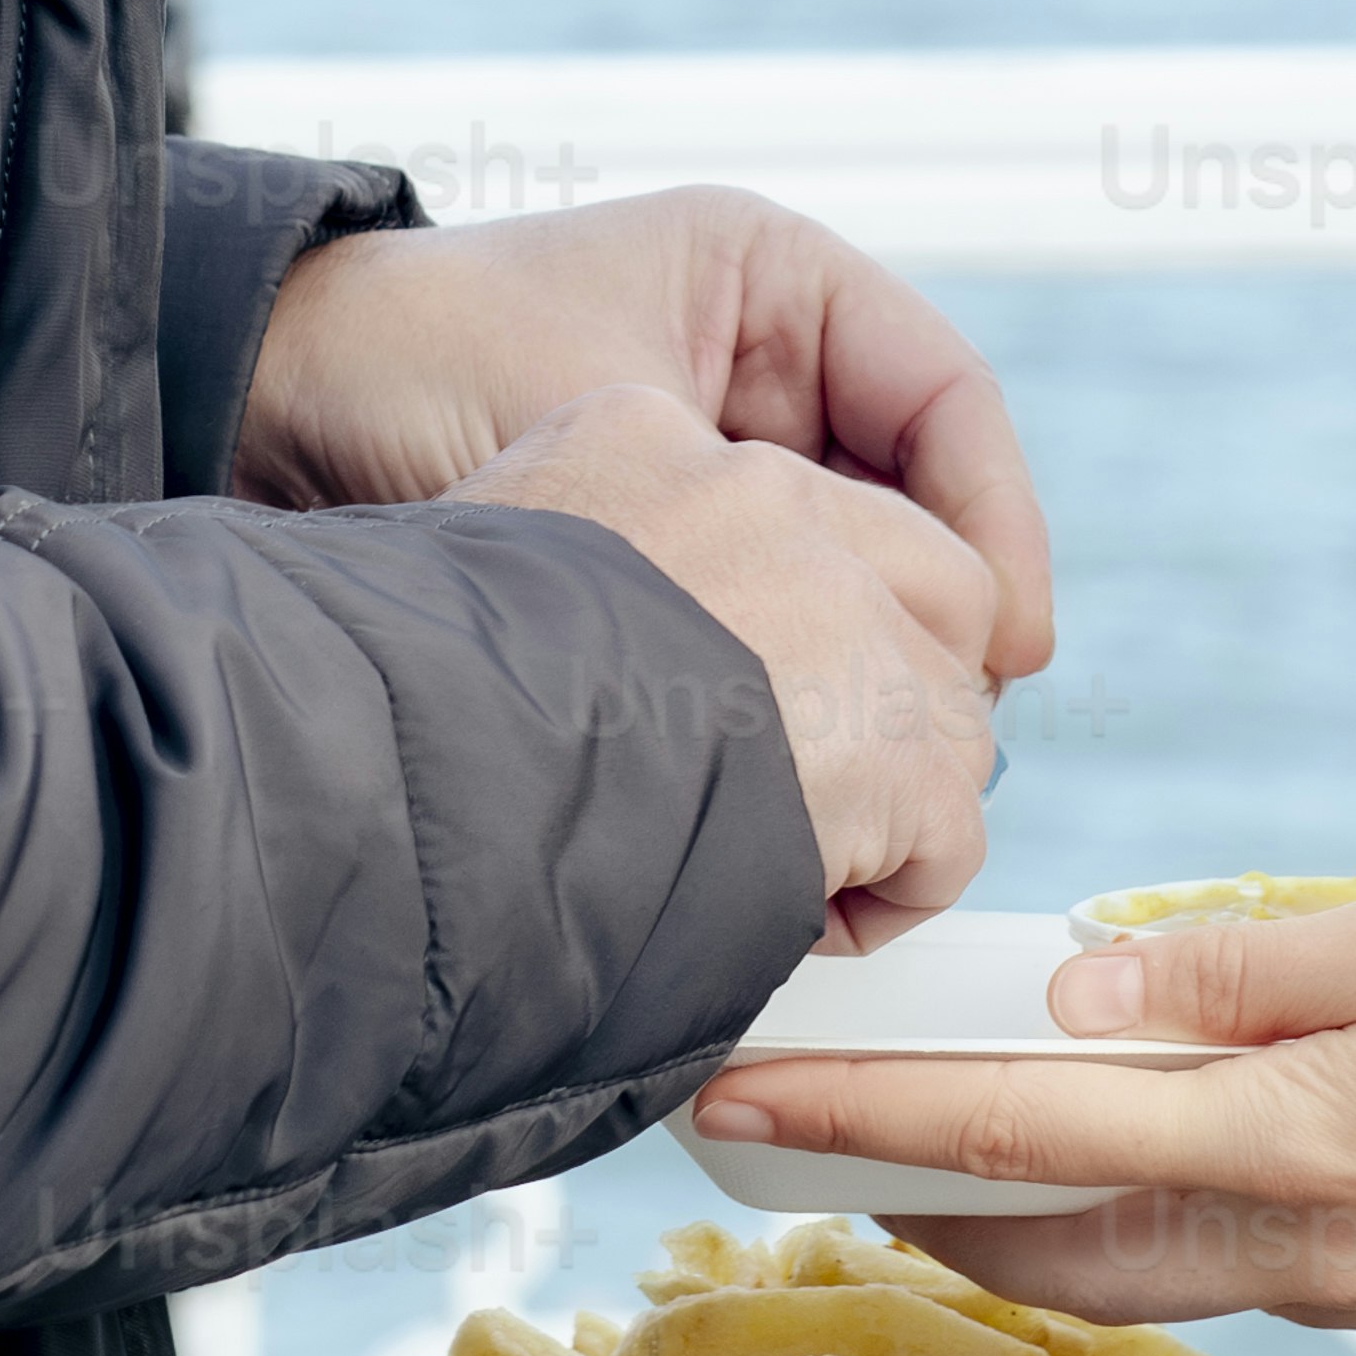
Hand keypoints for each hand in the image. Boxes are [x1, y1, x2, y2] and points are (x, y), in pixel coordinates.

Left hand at [237, 191, 1051, 679]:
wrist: (262, 408)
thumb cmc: (413, 360)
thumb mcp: (592, 405)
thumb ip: (718, 508)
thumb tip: (834, 635)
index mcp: (771, 281)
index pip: (944, 399)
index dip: (996, 520)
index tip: (1004, 640)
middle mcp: (766, 360)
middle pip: (920, 495)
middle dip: (945, 614)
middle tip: (952, 731)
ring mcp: (725, 451)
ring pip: (859, 568)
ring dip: (877, 660)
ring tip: (886, 758)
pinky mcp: (676, 538)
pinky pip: (778, 611)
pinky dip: (799, 678)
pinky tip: (799, 752)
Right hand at [460, 383, 1000, 929]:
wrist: (413, 790)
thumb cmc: (404, 711)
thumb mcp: (466, 570)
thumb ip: (568, 571)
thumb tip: (609, 648)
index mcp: (641, 437)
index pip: (782, 509)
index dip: (782, 623)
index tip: (722, 701)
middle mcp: (758, 496)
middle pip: (915, 577)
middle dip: (895, 687)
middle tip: (823, 777)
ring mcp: (840, 610)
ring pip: (947, 706)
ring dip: (895, 798)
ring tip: (800, 863)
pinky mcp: (891, 738)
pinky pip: (951, 828)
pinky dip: (899, 893)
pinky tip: (810, 917)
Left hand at [684, 878, 1355, 1344]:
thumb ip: (1247, 963)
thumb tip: (1082, 982)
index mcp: (1300, 1149)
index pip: (1029, 1136)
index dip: (870, 1119)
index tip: (740, 1097)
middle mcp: (1308, 1253)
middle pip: (1052, 1245)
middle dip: (905, 1203)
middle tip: (782, 1144)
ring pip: (1136, 1265)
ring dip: (1013, 1223)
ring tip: (912, 1152)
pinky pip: (1230, 1263)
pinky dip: (1139, 1216)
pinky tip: (1121, 1147)